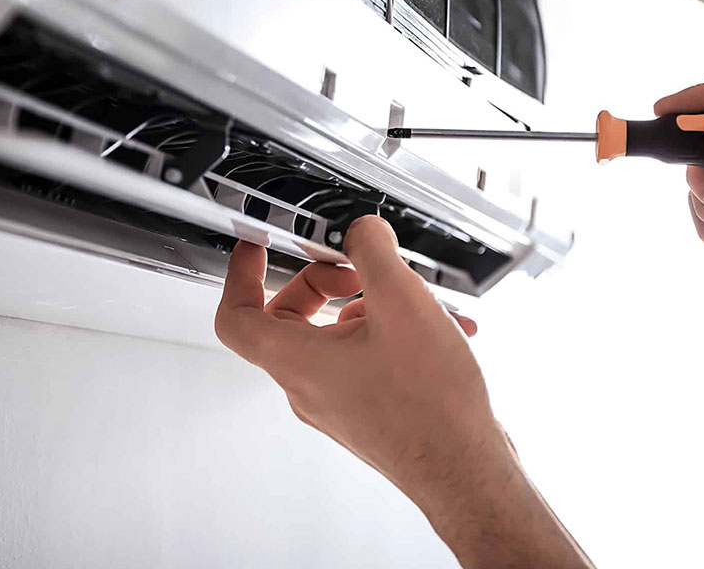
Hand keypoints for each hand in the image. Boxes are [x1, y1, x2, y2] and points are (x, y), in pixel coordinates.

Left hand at [215, 215, 591, 567]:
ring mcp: (337, 402)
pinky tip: (436, 328)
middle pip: (290, 318)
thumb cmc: (431, 407)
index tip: (256, 247)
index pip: (236, 316)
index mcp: (297, 361)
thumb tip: (362, 231)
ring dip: (369, 306)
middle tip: (356, 268)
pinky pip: (362, 358)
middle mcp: (309, 386)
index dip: (240, 274)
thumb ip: (373, 251)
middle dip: (323, 282)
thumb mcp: (401, 302)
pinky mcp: (366, 410)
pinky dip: (391, 333)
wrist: (466, 471)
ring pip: (335, 336)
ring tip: (414, 301)